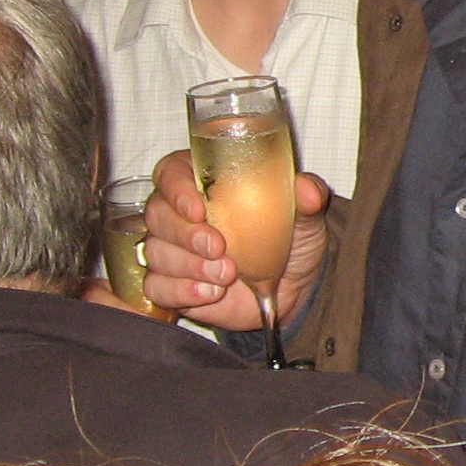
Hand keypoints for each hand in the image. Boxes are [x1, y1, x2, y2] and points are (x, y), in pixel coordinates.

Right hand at [141, 147, 329, 329]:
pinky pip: (157, 287)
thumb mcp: (303, 215)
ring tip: (227, 274)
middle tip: (219, 248)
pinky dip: (180, 291)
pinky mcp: (171, 284)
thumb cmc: (289, 237)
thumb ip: (305, 197)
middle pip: (158, 213)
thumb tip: (308, 190)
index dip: (177, 189)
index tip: (198, 209)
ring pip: (156, 252)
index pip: (171, 172)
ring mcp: (172, 249)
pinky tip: (209, 293)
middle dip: (186, 233)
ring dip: (190, 266)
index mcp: (204, 181)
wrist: (293, 286)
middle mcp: (180, 213)